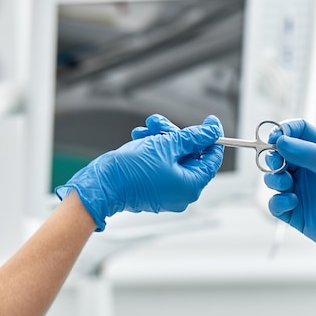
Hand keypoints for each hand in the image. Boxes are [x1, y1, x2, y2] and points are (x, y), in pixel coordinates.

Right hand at [56, 114, 223, 230]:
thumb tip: (212, 131)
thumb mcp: (167, 145)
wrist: (102, 184)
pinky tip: (140, 139)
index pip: (212, 158)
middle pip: (190, 155)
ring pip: (173, 156)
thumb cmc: (131, 170)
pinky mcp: (154, 188)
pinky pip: (161, 164)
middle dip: (175, 135)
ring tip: (145, 130)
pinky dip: (153, 150)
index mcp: (191, 185)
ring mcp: (168, 192)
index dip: (211, 137)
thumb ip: (193, 137)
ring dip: (161, 139)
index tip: (210, 122)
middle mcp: (182, 192)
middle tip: (160, 123)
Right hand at [264, 119, 315, 277]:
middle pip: (281, 154)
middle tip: (275, 162)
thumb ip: (313, 155)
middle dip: (272, 155)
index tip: (276, 137)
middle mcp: (311, 170)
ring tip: (285, 184)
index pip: (299, 132)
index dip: (284, 131)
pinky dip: (277, 202)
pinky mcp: (298, 215)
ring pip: (274, 178)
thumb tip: (282, 142)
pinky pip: (276, 204)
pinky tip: (292, 203)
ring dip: (273, 178)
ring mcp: (303, 192)